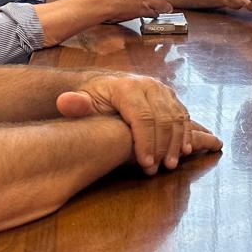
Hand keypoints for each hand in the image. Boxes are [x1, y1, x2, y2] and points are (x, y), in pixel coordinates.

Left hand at [54, 74, 220, 175]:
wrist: (103, 83)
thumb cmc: (91, 97)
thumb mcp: (81, 100)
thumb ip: (75, 104)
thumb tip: (65, 102)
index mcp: (127, 87)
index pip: (143, 118)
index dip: (146, 143)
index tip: (145, 164)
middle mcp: (148, 85)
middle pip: (163, 119)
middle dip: (163, 146)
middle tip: (160, 168)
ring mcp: (162, 89)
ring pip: (177, 117)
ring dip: (178, 142)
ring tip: (172, 163)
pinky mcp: (170, 95)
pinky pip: (183, 115)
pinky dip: (186, 133)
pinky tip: (184, 150)